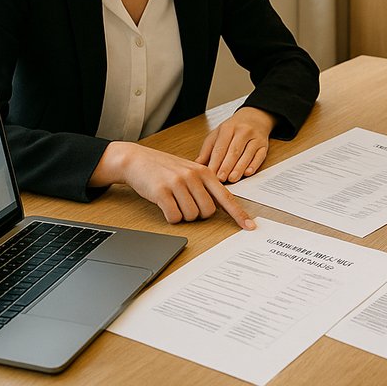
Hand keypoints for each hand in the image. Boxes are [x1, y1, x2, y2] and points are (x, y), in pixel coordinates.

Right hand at [91, 141, 255, 227]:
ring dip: (182, 215)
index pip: (226, 197)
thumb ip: (205, 185)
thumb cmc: (165, 168)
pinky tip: (165, 205)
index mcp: (205, 172)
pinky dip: (170, 216)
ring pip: (191, 216)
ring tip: (173, 200)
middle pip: (207, 212)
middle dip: (197, 214)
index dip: (238, 214)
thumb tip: (218, 206)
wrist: (137, 159)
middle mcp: (194, 176)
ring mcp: (178, 183)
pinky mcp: (162, 191)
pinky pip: (174, 216)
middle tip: (185, 203)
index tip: (249, 226)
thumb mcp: (190, 171)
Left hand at [196, 107, 275, 182]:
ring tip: (232, 178)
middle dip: (226, 166)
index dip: (215, 161)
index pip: (220, 147)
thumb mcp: (217, 134)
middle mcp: (243, 131)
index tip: (210, 174)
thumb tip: (198, 164)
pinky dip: (254, 165)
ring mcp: (255, 137)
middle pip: (234, 150)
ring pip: (247, 154)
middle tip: (220, 179)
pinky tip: (248, 172)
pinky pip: (260, 155)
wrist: (254, 117)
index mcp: (228, 128)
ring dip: (239, 168)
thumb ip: (207, 149)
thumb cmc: (233, 128)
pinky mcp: (264, 144)